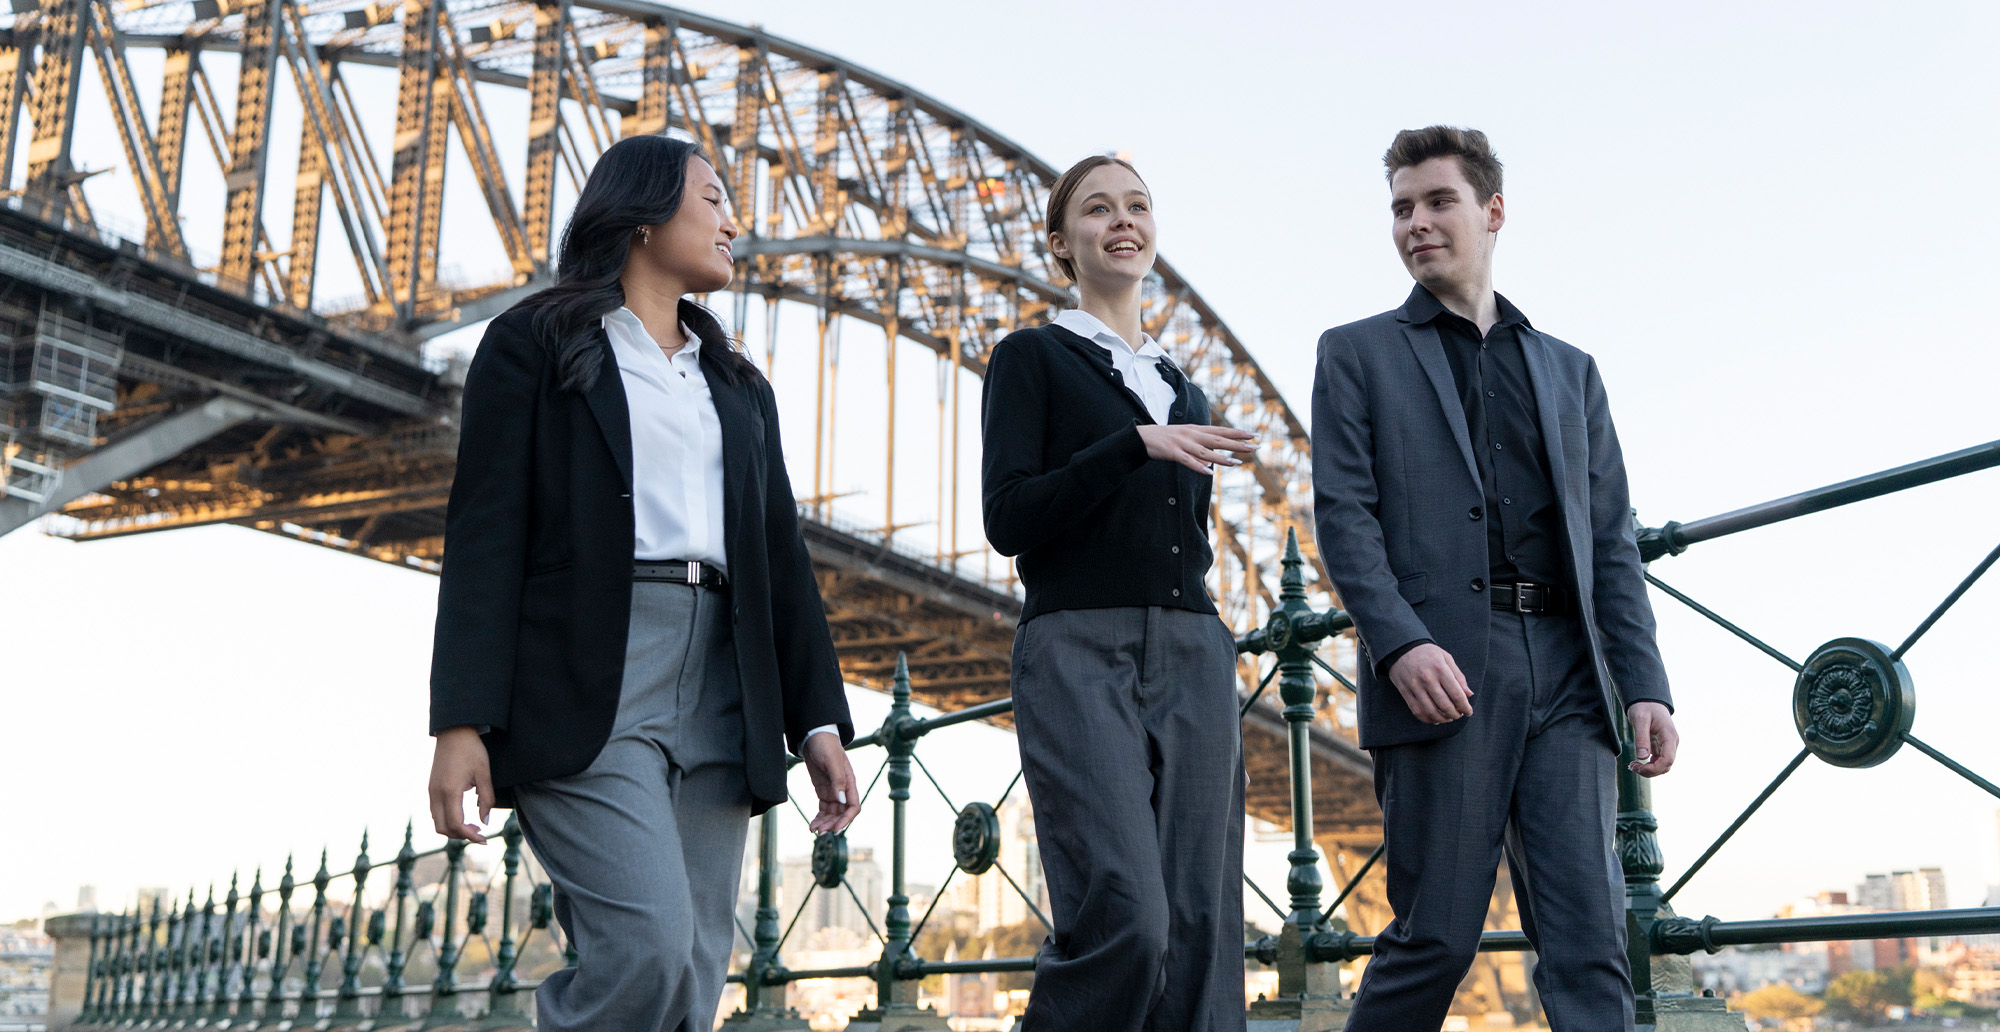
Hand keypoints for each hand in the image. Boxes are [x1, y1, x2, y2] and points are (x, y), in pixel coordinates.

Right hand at [428, 726, 494, 842]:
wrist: (454, 732)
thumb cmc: (471, 751)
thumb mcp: (484, 774)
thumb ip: (486, 799)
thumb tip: (485, 822)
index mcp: (450, 791)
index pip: (456, 824)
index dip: (469, 836)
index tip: (484, 839)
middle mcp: (436, 794)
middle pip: (443, 828)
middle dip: (461, 835)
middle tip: (480, 833)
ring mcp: (431, 791)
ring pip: (437, 821)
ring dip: (453, 829)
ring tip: (473, 826)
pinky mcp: (431, 788)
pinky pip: (435, 811)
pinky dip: (447, 819)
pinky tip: (463, 815)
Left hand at [803, 733, 862, 833]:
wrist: (814, 737)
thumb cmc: (826, 746)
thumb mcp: (832, 761)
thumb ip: (838, 780)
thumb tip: (842, 800)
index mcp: (849, 783)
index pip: (853, 807)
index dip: (846, 820)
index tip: (836, 829)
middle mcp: (843, 790)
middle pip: (841, 813)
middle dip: (832, 824)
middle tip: (819, 832)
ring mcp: (833, 792)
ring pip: (832, 814)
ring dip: (824, 823)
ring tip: (813, 830)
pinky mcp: (823, 791)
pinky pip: (823, 809)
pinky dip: (819, 818)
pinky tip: (812, 825)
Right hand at [1137, 423, 1256, 473]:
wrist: (1142, 437)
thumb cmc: (1165, 438)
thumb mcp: (1185, 437)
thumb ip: (1199, 445)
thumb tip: (1213, 460)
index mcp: (1196, 430)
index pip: (1221, 431)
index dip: (1237, 433)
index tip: (1254, 435)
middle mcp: (1192, 435)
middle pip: (1218, 440)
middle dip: (1237, 444)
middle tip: (1255, 446)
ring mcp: (1182, 444)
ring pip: (1205, 452)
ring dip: (1221, 458)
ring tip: (1236, 463)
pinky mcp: (1172, 453)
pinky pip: (1187, 461)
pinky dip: (1198, 467)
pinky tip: (1208, 473)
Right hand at [1388, 643, 1473, 723]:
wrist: (1401, 647)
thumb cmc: (1427, 653)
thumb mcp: (1446, 658)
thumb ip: (1458, 676)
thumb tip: (1469, 694)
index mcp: (1440, 669)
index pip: (1457, 694)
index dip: (1465, 707)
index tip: (1468, 711)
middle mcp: (1427, 679)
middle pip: (1445, 705)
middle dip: (1455, 714)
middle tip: (1459, 715)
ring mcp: (1415, 686)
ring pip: (1431, 711)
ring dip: (1443, 719)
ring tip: (1448, 718)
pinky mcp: (1405, 691)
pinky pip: (1417, 711)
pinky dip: (1427, 719)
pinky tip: (1434, 719)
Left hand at [1626, 701, 1677, 776]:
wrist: (1648, 700)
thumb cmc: (1644, 707)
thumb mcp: (1640, 719)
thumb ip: (1641, 737)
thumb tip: (1642, 757)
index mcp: (1669, 736)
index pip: (1668, 759)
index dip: (1655, 768)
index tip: (1638, 767)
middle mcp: (1672, 743)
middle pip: (1666, 766)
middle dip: (1650, 771)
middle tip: (1632, 766)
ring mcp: (1668, 745)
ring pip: (1663, 766)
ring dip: (1649, 770)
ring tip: (1632, 765)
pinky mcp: (1662, 746)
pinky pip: (1658, 761)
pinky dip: (1649, 765)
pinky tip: (1637, 762)